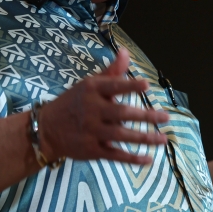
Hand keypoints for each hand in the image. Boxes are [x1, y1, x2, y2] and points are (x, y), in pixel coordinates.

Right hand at [38, 48, 166, 165]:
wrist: (46, 129)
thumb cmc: (74, 103)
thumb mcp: (89, 84)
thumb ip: (112, 72)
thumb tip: (126, 52)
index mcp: (92, 90)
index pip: (113, 86)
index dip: (130, 86)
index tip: (146, 85)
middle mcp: (91, 110)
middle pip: (122, 113)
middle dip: (146, 116)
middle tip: (166, 117)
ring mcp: (91, 131)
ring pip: (121, 135)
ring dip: (144, 138)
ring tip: (163, 139)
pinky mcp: (91, 150)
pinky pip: (114, 155)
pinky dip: (131, 158)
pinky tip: (148, 159)